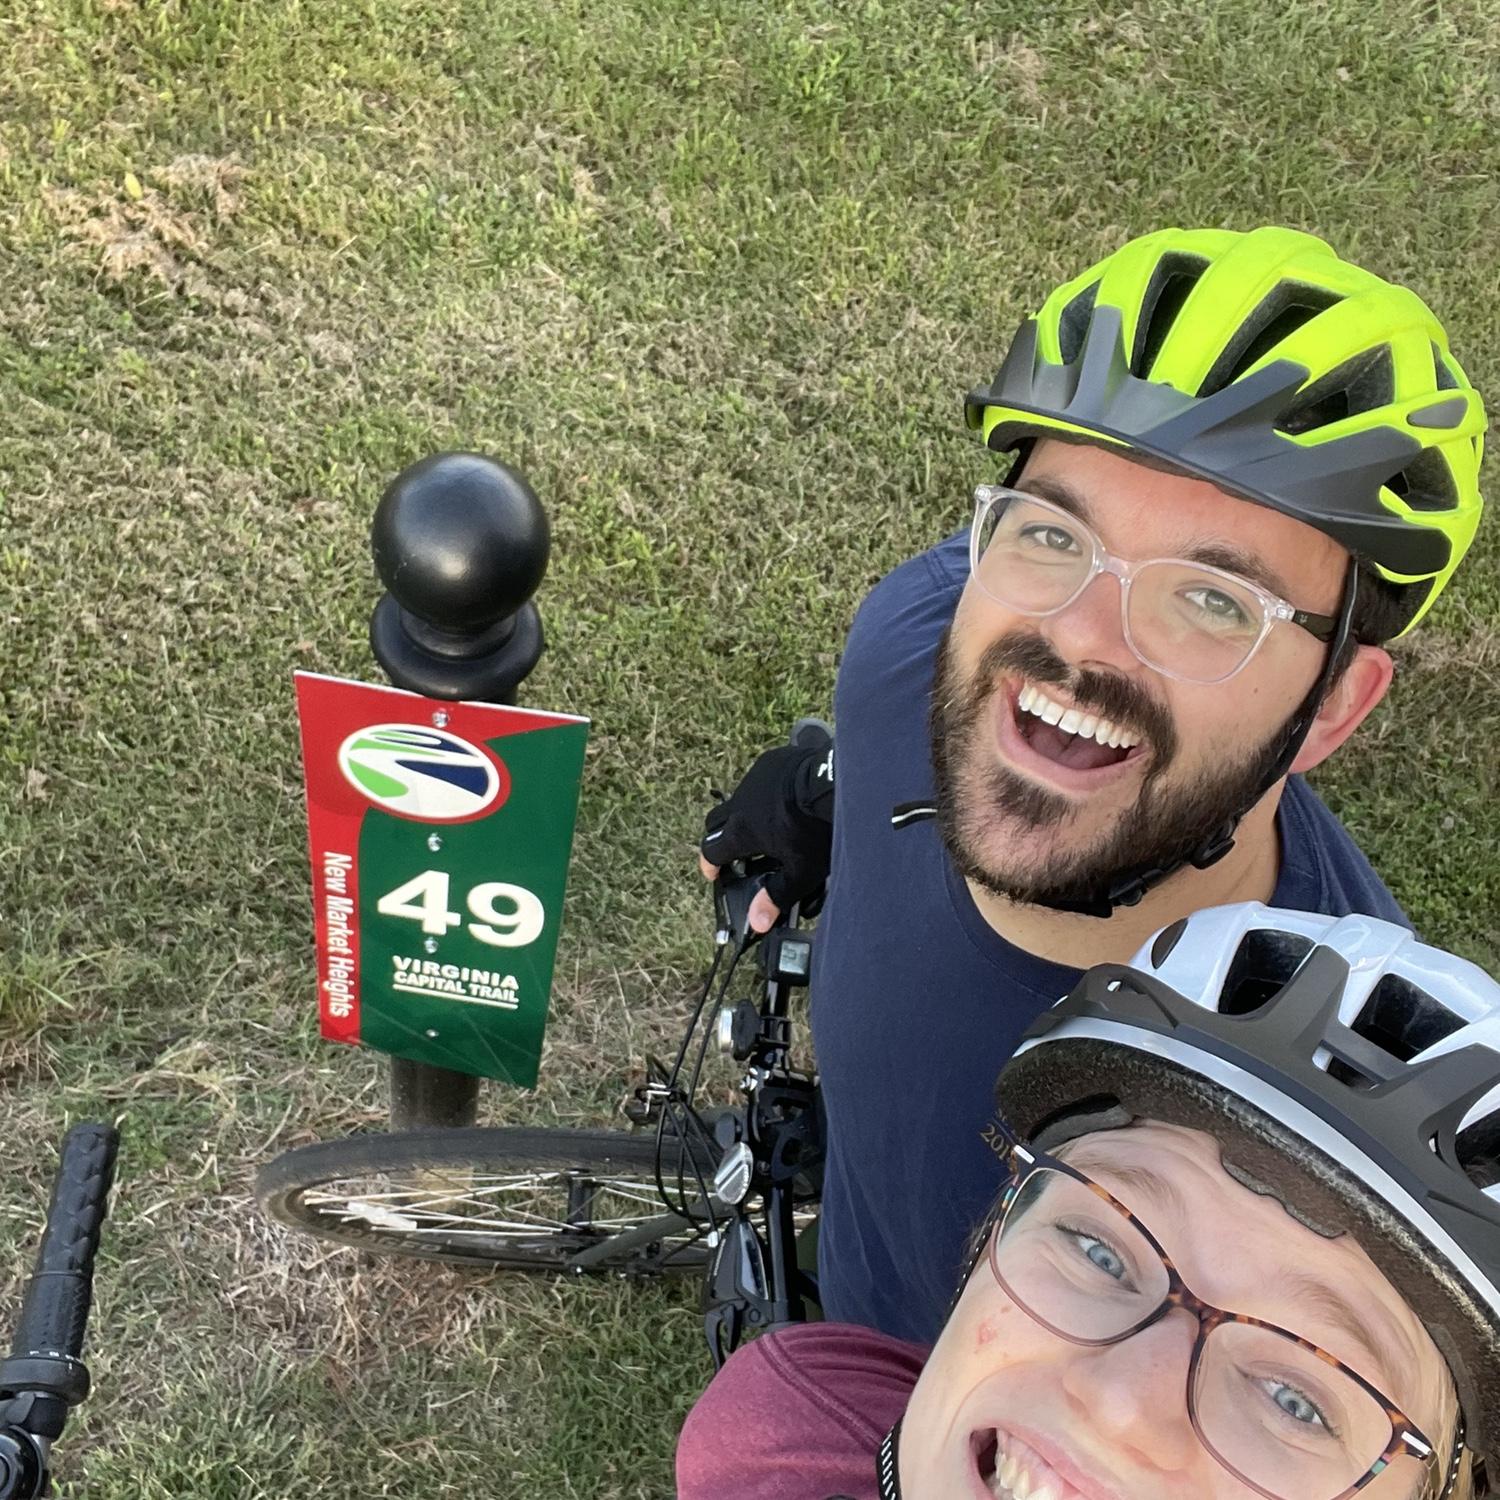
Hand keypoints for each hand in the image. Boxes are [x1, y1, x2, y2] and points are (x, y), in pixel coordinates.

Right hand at [698, 742, 834, 932]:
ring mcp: (755, 779)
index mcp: (742, 832)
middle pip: (715, 821)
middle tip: (732, 850)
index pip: (711, 850)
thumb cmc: (818, 829)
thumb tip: (756, 922)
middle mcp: (741, 802)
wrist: (836, 784)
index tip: (713, 872)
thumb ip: (776, 897)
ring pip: (739, 798)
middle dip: (718, 836)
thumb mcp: (801, 872)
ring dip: (745, 813)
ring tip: (766, 825)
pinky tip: (786, 800)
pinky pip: (761, 779)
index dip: (710, 864)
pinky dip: (766, 792)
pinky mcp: (772, 762)